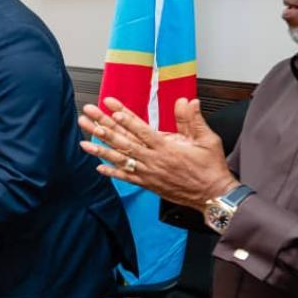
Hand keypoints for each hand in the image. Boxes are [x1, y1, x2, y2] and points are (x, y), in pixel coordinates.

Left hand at [77, 96, 237, 210]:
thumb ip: (193, 120)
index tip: (111, 108)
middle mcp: (153, 159)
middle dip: (103, 127)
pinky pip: (126, 177)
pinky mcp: (148, 183)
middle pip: (123, 141)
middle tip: (88, 115)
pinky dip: (112, 172)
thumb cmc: (210, 167)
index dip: (125, 118)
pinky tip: (98, 167)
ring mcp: (148, 172)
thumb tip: (187, 101)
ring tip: (84, 142)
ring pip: (120, 159)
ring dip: (101, 149)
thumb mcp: (207, 140)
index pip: (141, 129)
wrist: (212, 195)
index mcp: (166, 147)